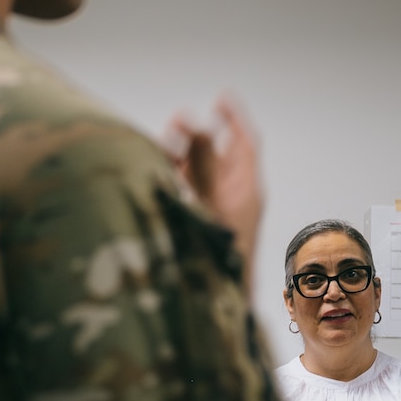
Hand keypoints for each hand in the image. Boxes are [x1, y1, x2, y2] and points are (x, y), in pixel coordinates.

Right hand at [168, 93, 262, 272]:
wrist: (218, 302)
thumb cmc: (222, 255)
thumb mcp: (211, 201)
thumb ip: (202, 162)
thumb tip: (193, 121)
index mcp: (245, 189)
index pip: (244, 144)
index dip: (234, 119)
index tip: (222, 97)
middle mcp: (231, 197)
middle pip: (217, 157)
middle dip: (198, 137)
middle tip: (178, 121)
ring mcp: (213, 211)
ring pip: (198, 175)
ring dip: (181, 157)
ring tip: (162, 144)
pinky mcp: (196, 224)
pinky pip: (184, 194)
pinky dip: (171, 180)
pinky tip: (154, 173)